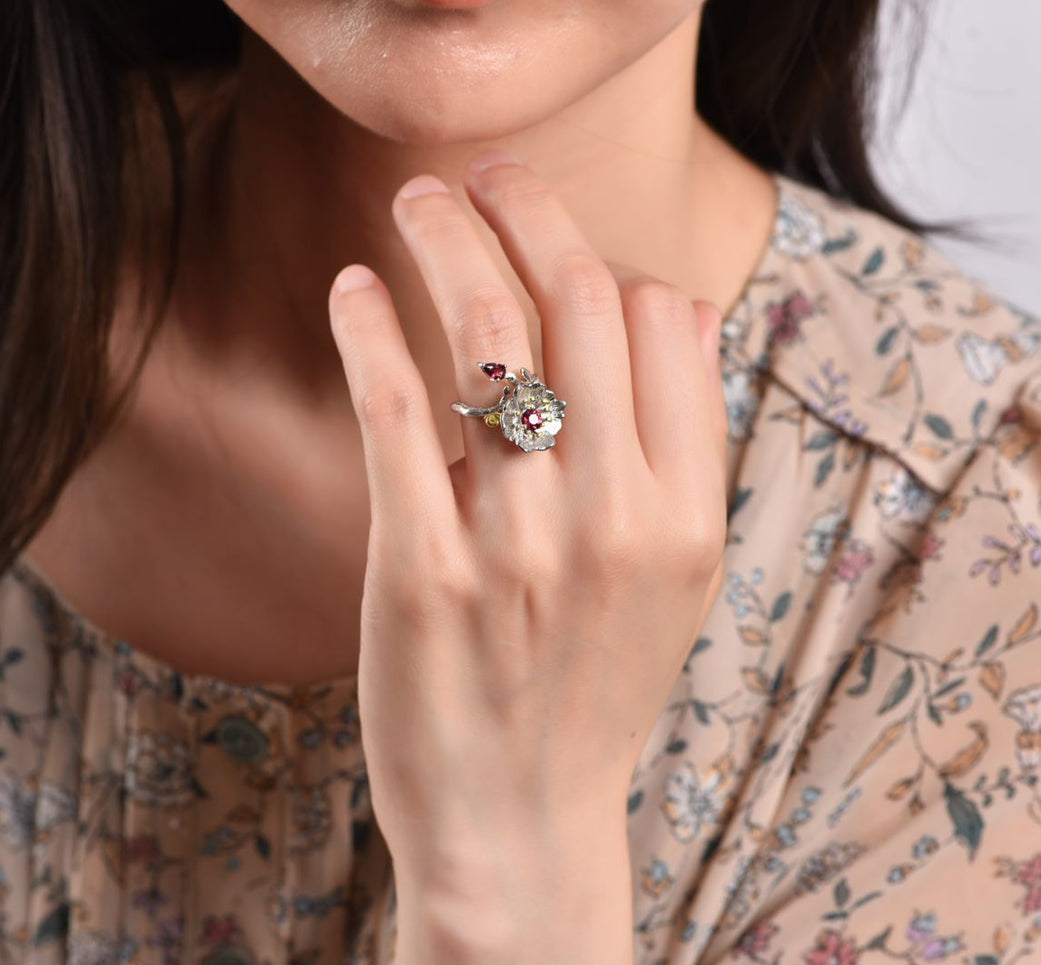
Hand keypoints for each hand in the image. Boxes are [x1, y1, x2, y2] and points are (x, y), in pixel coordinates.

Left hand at [327, 148, 727, 961]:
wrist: (519, 824)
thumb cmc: (587, 690)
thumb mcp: (673, 581)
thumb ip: (679, 450)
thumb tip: (671, 306)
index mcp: (687, 514)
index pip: (666, 322)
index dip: (604, 258)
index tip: (549, 235)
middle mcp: (615, 519)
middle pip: (581, 302)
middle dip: (526, 208)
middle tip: (479, 174)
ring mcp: (518, 546)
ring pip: (491, 336)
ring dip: (447, 239)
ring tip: (415, 202)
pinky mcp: (421, 574)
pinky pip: (397, 414)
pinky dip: (369, 331)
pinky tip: (353, 289)